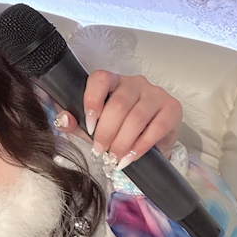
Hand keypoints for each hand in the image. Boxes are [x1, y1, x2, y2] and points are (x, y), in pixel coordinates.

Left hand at [54, 71, 181, 168]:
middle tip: (100, 151)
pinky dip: (141, 146)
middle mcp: (135, 82)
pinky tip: (131, 157)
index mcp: (113, 81)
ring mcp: (155, 93)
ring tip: (114, 158)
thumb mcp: (94, 126)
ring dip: (123, 142)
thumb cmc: (119, 129)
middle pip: (119, 104)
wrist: (150, 143)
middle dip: (107, 132)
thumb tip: (64, 120)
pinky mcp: (172, 108)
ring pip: (137, 117)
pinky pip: (157, 127)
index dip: (93, 101)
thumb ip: (76, 123)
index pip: (101, 79)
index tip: (89, 127)